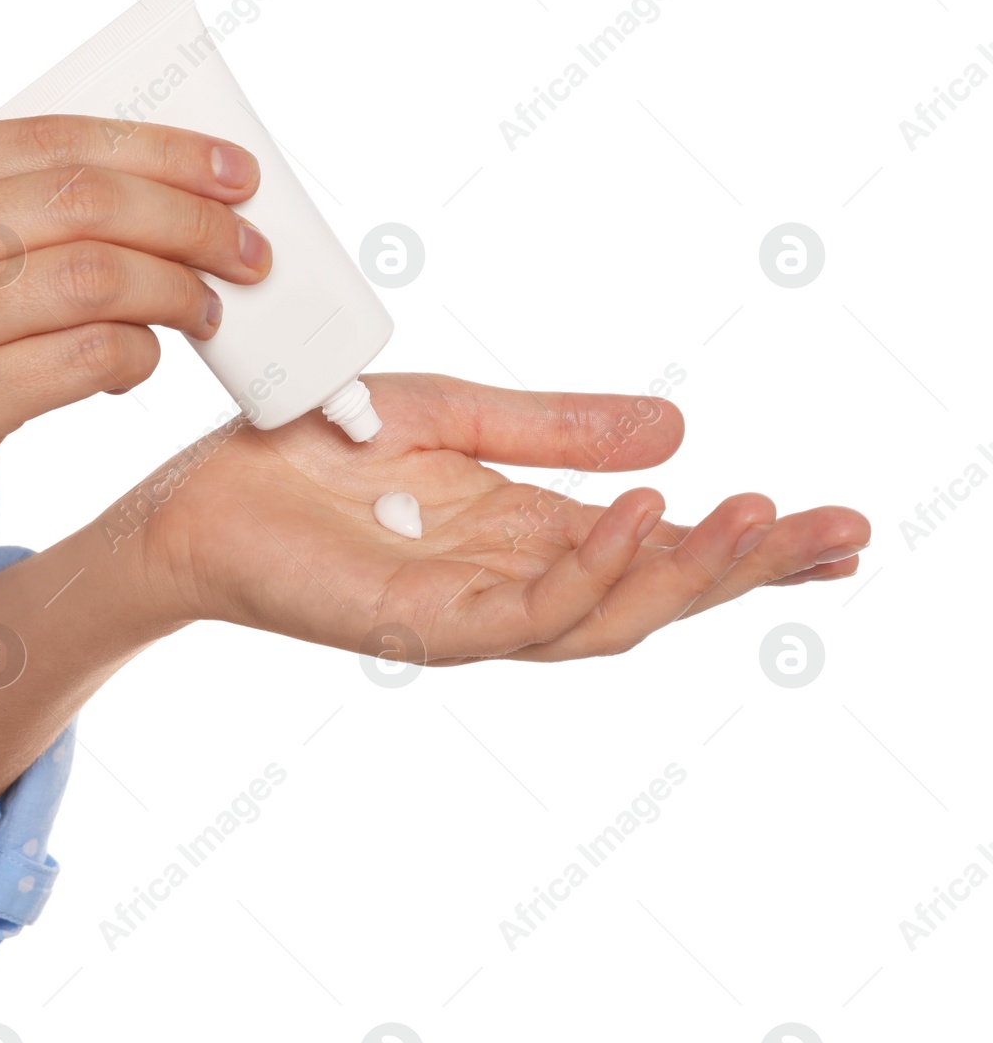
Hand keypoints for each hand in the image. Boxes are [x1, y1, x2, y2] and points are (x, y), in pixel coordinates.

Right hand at [0, 115, 270, 558]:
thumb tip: (152, 194)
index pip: (51, 139)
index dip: (159, 149)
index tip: (233, 172)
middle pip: (86, 200)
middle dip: (191, 220)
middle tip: (249, 250)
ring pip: (97, 277)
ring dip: (177, 291)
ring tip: (210, 310)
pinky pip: (83, 358)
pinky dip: (136, 355)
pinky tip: (144, 362)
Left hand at [124, 373, 868, 664]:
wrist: (203, 486)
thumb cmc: (314, 450)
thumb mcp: (459, 417)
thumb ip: (559, 429)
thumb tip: (678, 431)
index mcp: (526, 536)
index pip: (657, 549)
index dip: (745, 545)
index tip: (835, 529)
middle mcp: (512, 583)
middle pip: (654, 593)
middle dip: (747, 569)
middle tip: (838, 533)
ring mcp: (469, 613)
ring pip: (606, 617)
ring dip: (686, 575)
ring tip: (754, 520)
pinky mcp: (418, 625)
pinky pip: (523, 614)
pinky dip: (587, 571)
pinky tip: (638, 522)